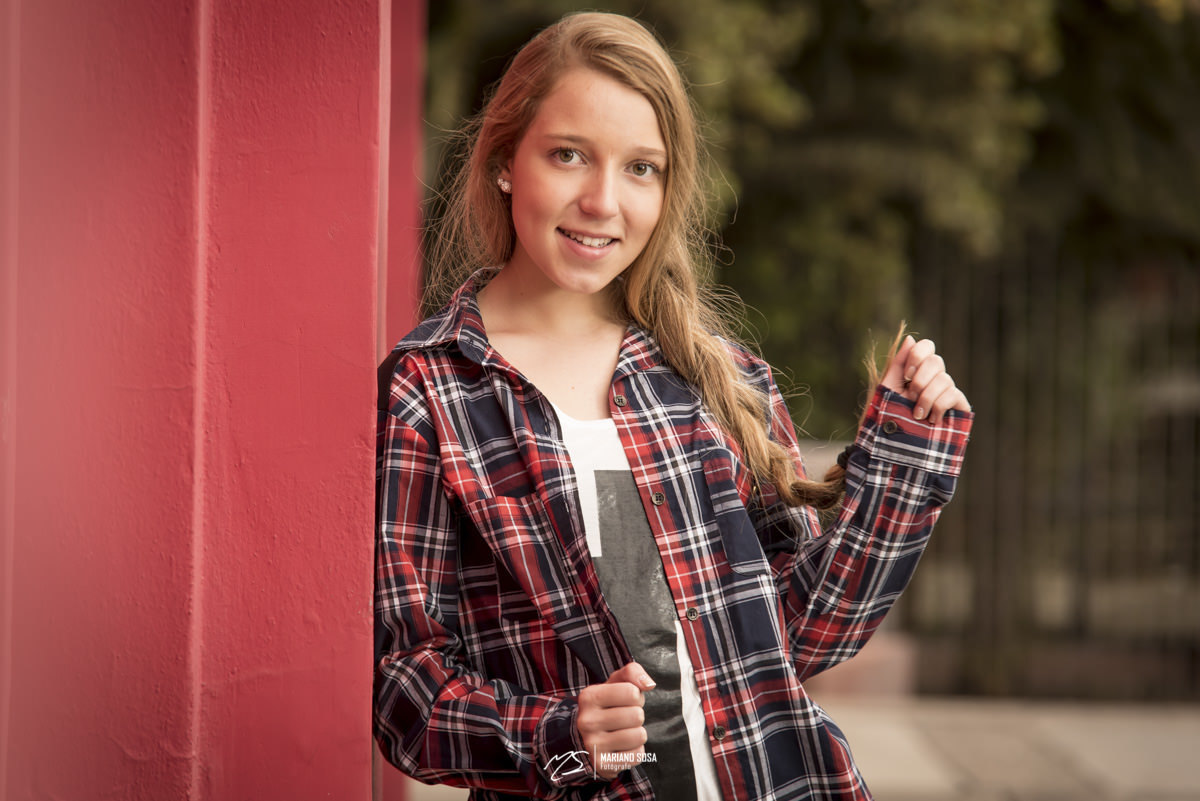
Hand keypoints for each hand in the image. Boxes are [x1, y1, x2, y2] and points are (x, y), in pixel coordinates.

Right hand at [576, 662, 654, 778]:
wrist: (586, 739)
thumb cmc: (607, 705)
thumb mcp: (615, 683)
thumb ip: (632, 672)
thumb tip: (649, 684)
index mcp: (589, 697)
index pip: (632, 692)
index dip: (635, 696)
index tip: (624, 701)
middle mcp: (587, 721)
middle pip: (637, 715)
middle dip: (637, 715)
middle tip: (624, 718)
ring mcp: (593, 745)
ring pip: (639, 735)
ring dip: (638, 733)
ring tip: (624, 732)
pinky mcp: (602, 765)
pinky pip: (637, 755)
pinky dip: (636, 751)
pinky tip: (622, 747)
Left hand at [881, 335, 970, 424]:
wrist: (897, 447)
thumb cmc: (890, 418)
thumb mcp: (889, 389)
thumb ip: (898, 364)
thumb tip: (910, 338)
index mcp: (918, 371)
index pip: (927, 347)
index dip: (918, 355)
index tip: (907, 374)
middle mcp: (935, 379)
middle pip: (936, 361)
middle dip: (919, 379)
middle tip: (910, 397)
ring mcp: (948, 393)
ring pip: (944, 379)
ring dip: (927, 397)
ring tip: (918, 415)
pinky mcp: (959, 408)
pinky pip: (954, 394)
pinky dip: (939, 406)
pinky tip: (932, 420)